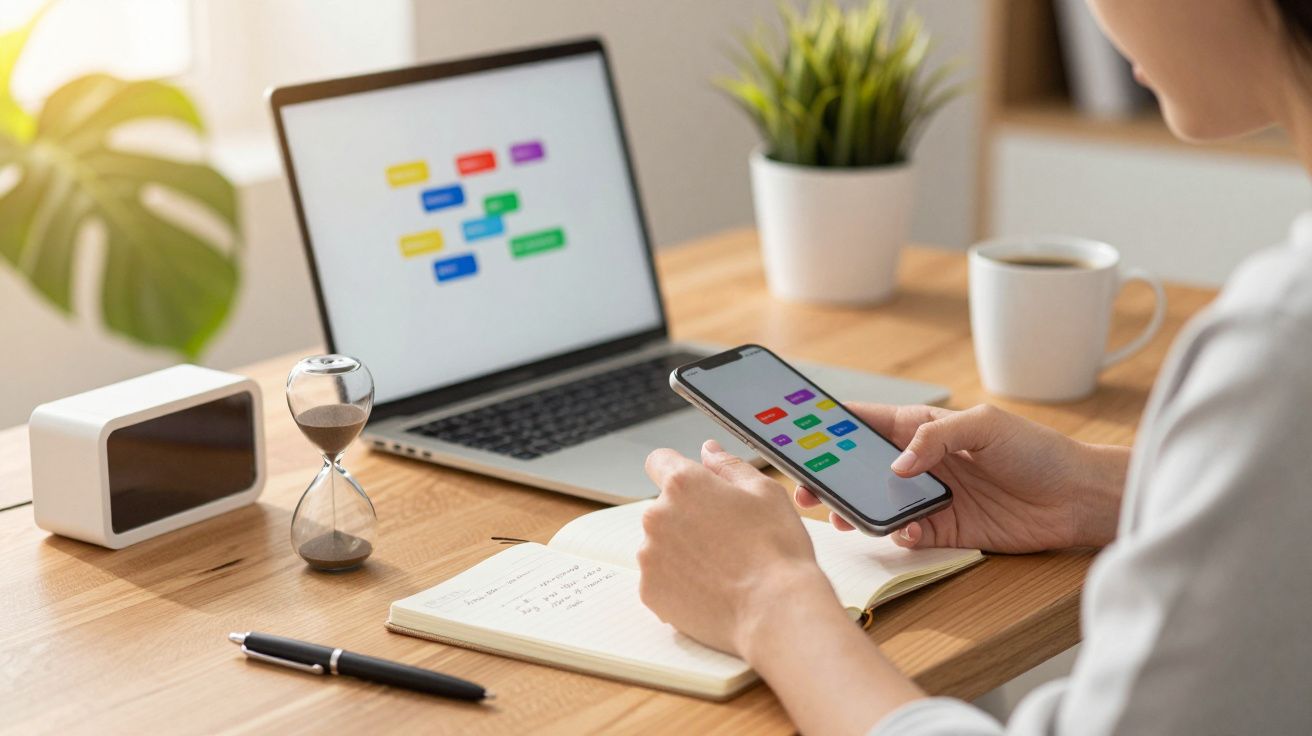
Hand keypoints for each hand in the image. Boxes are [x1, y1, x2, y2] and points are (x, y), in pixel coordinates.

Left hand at [639, 440, 839, 655]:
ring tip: (722, 569)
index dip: (679, 470)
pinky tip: (711, 590)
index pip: (659, 461)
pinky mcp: (650, 591)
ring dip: (682, 551)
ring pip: (661, 544)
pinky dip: (679, 582)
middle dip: (688, 517)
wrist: (776, 612)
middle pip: (664, 508)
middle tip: (727, 538)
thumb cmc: (776, 550)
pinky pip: (660, 578)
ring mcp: (649, 556)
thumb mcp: (765, 492)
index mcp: (683, 484)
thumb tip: (708, 451)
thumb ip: (729, 466)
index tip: (698, 488)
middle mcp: (656, 516)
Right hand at [796, 404, 1127, 552]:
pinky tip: (905, 533)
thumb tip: (897, 465)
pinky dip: (899, 536)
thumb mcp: (985, 426)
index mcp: (921, 428)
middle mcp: (919, 463)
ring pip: (877, 504)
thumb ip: (936, 438)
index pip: (864, 422)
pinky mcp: (945, 530)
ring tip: (843, 516)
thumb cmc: (1037, 451)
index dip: (829, 425)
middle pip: (859, 468)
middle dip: (829, 476)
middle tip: (807, 489)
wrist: (1077, 499)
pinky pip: (908, 535)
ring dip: (857, 510)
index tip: (797, 430)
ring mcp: (930, 498)